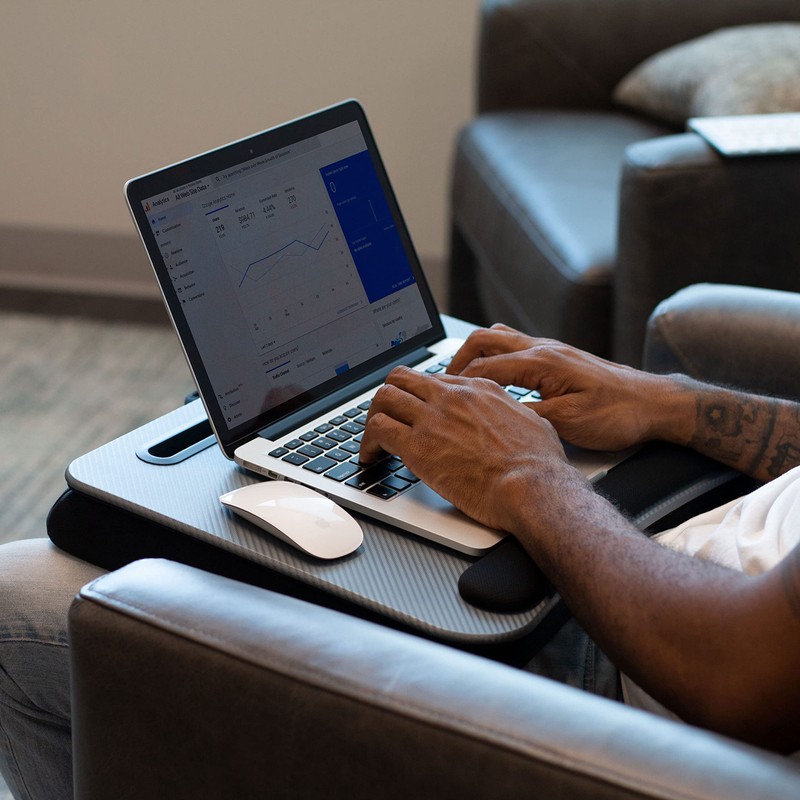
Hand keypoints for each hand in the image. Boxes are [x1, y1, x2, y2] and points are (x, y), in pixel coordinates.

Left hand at [359, 365, 576, 531]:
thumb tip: (514, 418)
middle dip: (389, 397)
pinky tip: (370, 457)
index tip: (414, 411)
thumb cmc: (539, 463)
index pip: (434, 380)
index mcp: (478, 388)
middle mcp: (452, 396)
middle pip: (403, 378)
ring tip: (372, 438)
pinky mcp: (418, 446)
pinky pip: (378, 430)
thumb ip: (513, 414)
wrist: (533, 486)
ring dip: (373, 417)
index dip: (419, 396)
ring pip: (384, 398)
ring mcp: (432, 418)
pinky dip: (367, 443)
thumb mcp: (532, 421)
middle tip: (385, 417)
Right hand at [448, 324, 684, 451]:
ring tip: (461, 379)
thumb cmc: (618, 413)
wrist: (654, 403)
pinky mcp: (559, 357)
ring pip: (500, 338)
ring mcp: (551, 349)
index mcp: (542, 363)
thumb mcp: (569, 422)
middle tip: (441, 383)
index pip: (484, 368)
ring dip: (476, 354)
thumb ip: (528, 414)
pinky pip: (515, 347)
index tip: (435, 396)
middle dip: (457, 359)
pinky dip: (495, 358)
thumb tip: (494, 414)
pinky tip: (495, 378)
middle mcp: (543, 349)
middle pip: (485, 341)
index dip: (456, 383)